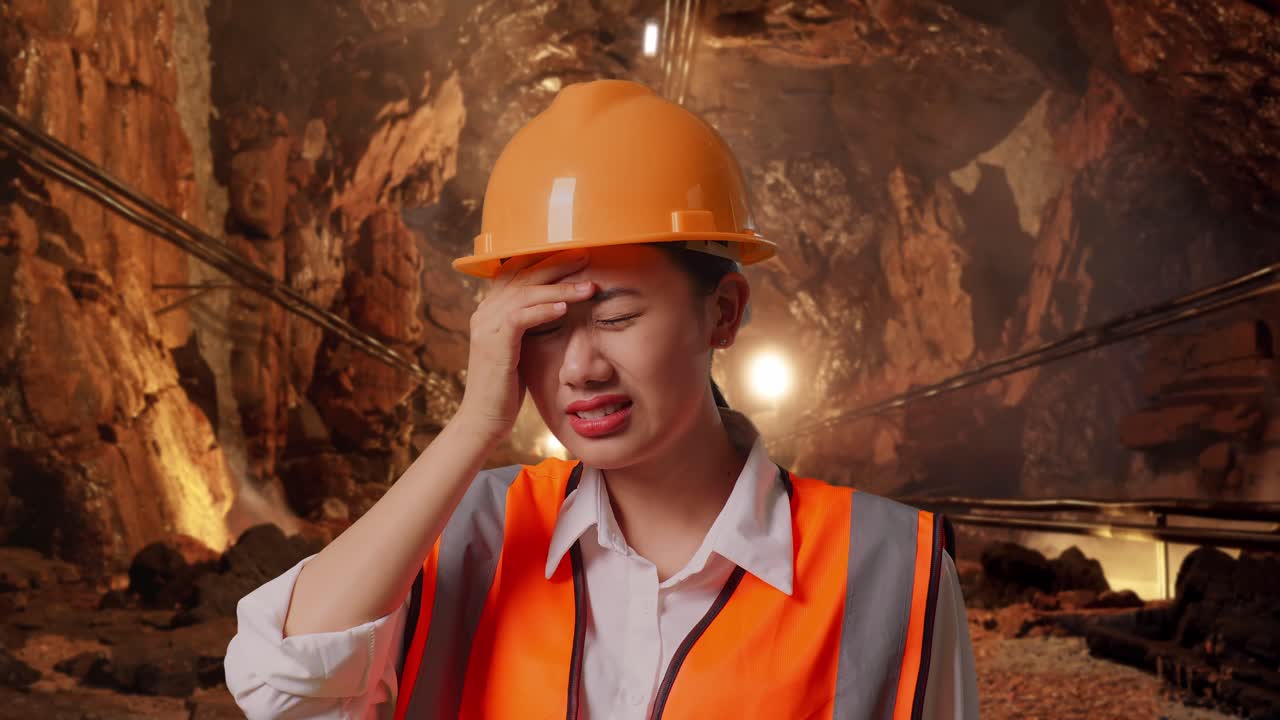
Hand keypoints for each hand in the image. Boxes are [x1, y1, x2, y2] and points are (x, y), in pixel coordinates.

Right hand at [455, 250, 594, 440]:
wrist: (484, 419)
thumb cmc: (506, 388)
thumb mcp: (520, 349)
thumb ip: (531, 326)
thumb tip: (558, 309)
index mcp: (489, 310)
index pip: (516, 272)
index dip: (544, 260)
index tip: (575, 255)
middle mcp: (484, 312)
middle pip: (522, 275)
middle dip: (556, 264)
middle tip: (587, 256)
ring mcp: (486, 326)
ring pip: (526, 294)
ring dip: (560, 288)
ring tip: (589, 286)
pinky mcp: (494, 344)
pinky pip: (521, 317)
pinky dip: (544, 310)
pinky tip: (565, 307)